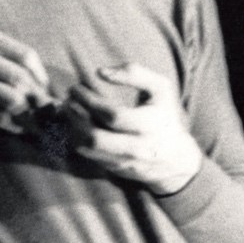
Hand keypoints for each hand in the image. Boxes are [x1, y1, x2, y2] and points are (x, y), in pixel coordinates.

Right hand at [0, 27, 53, 132]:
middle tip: (42, 110)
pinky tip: (15, 128)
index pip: (25, 55)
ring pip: (11, 97)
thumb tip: (37, 82)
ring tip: (29, 119)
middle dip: (36, 96)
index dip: (40, 75)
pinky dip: (10, 123)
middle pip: (21, 77)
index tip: (44, 89)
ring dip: (24, 112)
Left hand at [65, 63, 202, 195]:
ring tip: (68, 109)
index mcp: (150, 124)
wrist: (175, 159)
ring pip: (89, 148)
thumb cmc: (163, 115)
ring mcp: (125, 162)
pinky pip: (89, 155)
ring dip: (72, 127)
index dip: (90, 101)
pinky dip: (77, 138)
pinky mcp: (116, 171)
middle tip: (67, 99)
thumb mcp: (160, 89)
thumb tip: (101, 72)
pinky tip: (75, 124)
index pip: (112, 114)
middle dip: (75, 116)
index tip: (76, 88)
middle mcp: (138, 147)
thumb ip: (135, 73)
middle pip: (96, 136)